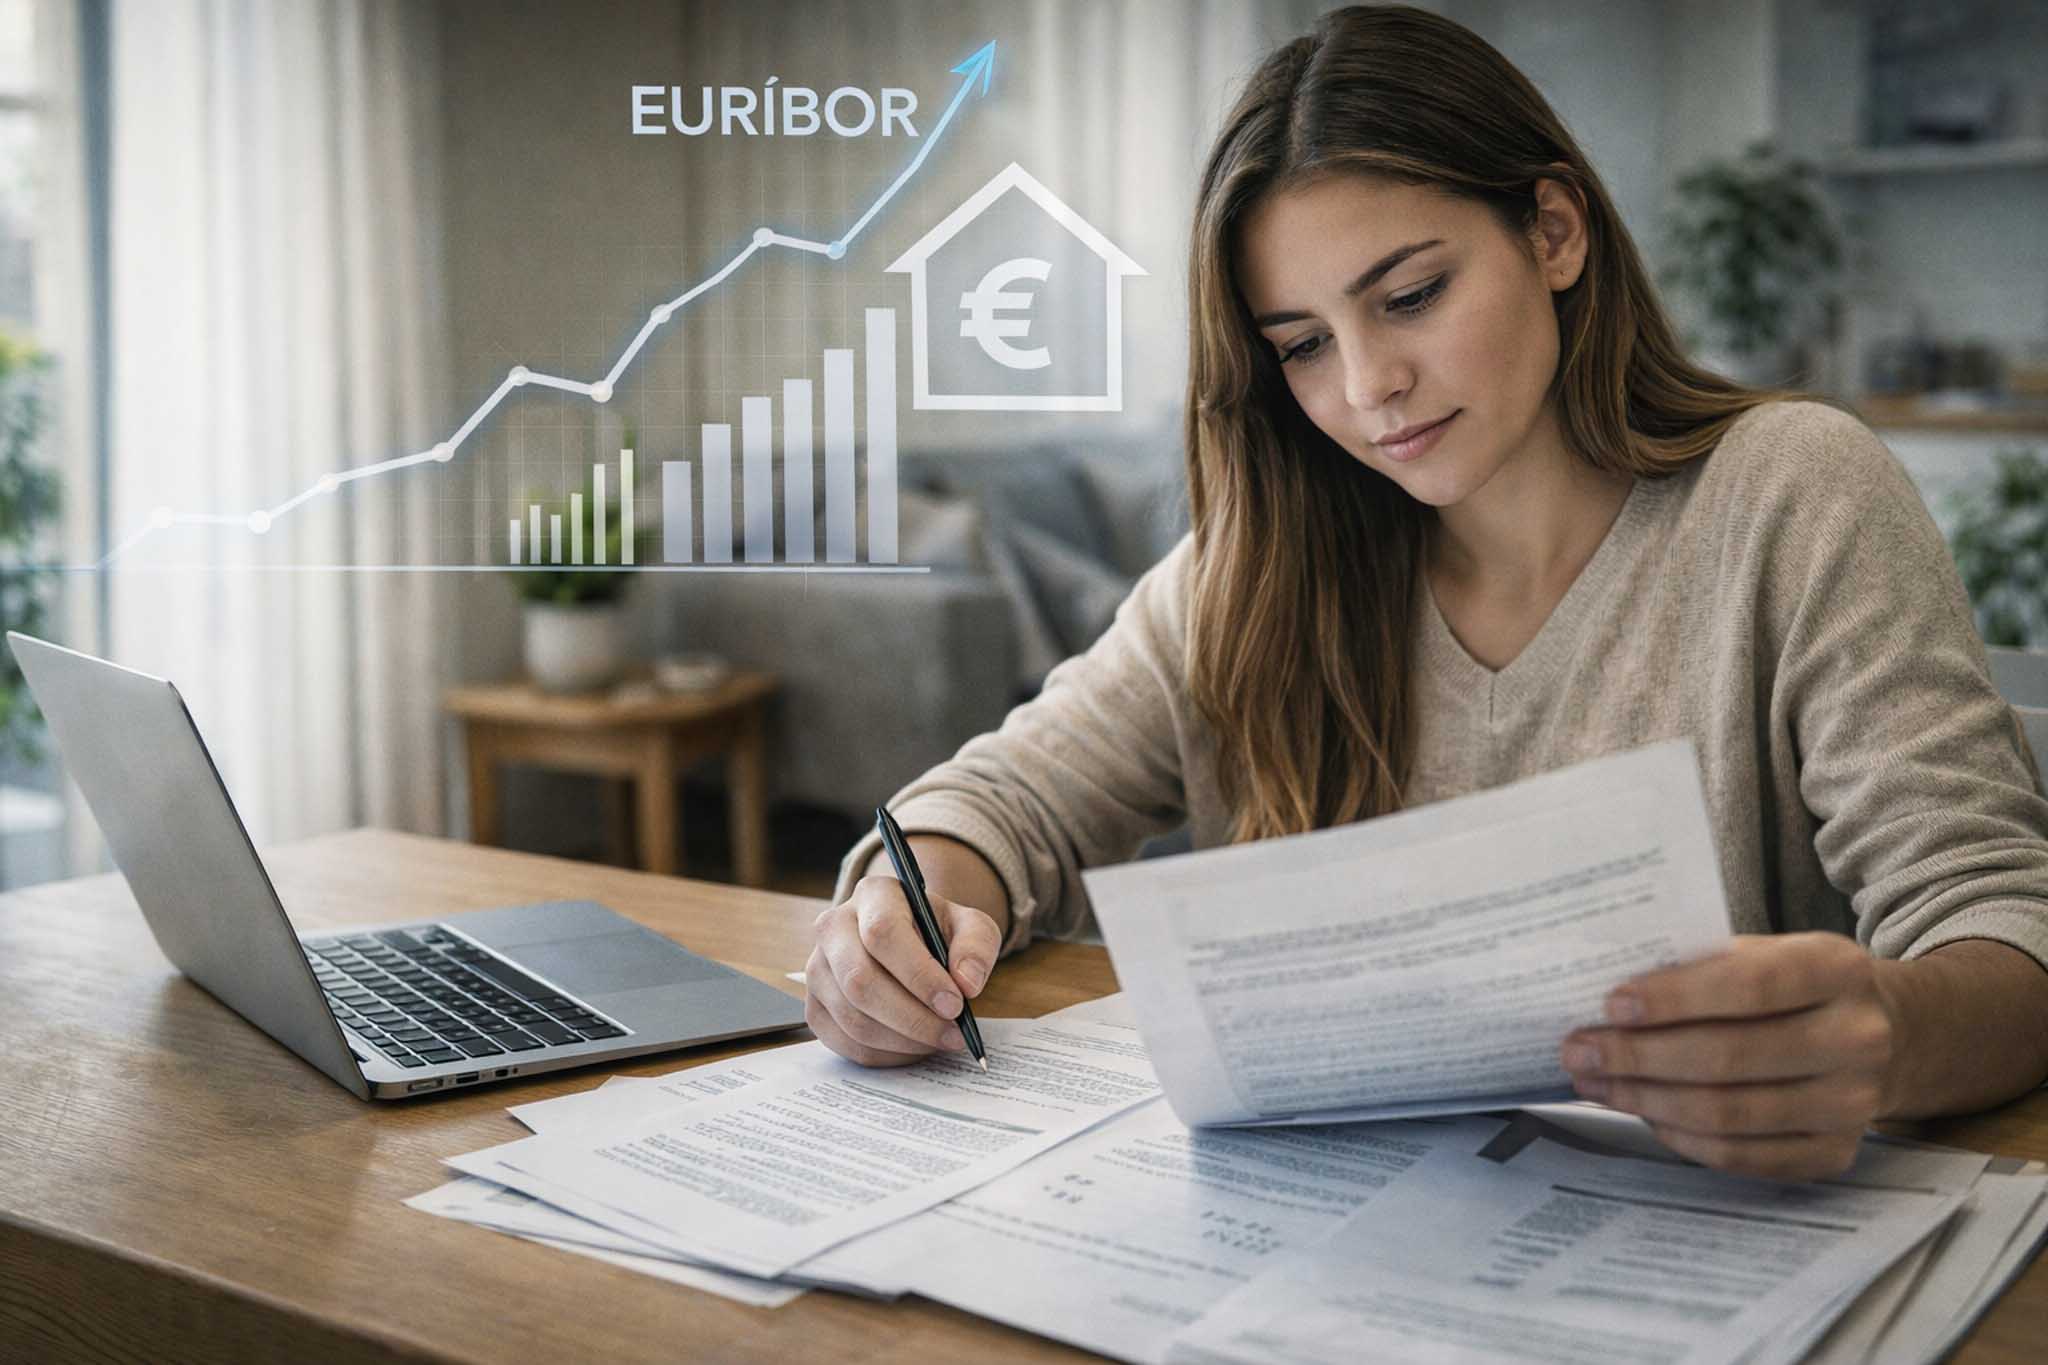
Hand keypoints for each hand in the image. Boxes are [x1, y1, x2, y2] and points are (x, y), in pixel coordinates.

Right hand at [805, 873, 1000, 1066]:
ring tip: (939, 1040)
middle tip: (952, 1034)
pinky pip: (845, 1042)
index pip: (883, 933)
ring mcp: (817, 969)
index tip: (955, 1004)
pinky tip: (913, 1047)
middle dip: (912, 1018)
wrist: (908, 941)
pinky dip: (885, 1054)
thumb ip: (977, 947)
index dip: (919, 974)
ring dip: (902, 1040)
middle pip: (860, 981)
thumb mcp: (970, 926)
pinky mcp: (814, 1007)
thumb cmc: (937, 932)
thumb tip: (966, 983)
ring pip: (852, 1018)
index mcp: (873, 895)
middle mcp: (833, 927)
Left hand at [1559, 933, 1899, 1179]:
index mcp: (1836, 970)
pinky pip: (1743, 1156)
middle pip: (1730, 1057)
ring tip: (1594, 1082)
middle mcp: (1855, 1039)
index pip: (1749, 986)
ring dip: (1646, 1100)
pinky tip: (1642, 1113)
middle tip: (1579, 1050)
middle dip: (1639, 1056)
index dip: (1675, 998)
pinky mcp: (1834, 1153)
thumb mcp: (1764, 951)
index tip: (1611, 1005)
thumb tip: (1608, 999)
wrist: (1887, 1034)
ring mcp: (1851, 1105)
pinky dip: (1682, 1138)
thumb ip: (1701, 965)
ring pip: (1729, 1114)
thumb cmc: (1795, 986)